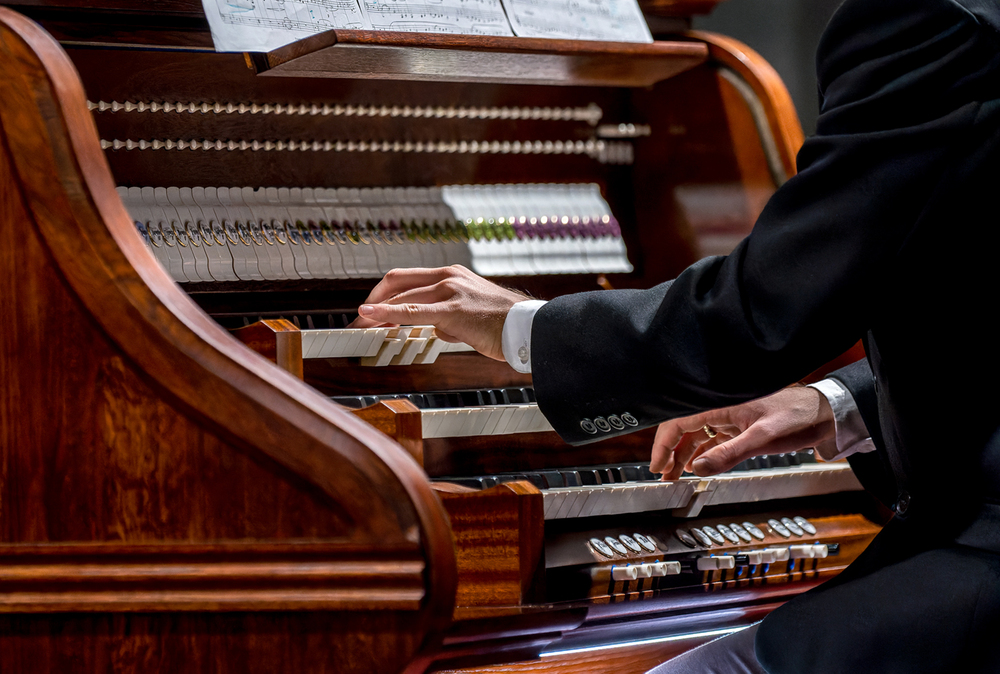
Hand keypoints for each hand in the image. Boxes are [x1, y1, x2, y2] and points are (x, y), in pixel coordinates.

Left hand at [351, 265, 528, 361]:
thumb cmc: (505, 324)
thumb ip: (450, 317)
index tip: (370, 311)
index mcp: (453, 274)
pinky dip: (386, 314)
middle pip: (397, 283)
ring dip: (375, 312)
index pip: (407, 278)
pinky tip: (369, 317)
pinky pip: (412, 312)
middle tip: (357, 322)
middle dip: (373, 302)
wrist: (529, 327)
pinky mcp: (453, 309)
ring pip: (402, 297)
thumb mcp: (472, 314)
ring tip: (358, 327)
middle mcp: (449, 276)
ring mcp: (450, 290)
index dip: (384, 294)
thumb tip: (436, 328)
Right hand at [650, 386, 836, 479]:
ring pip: (697, 437)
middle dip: (670, 453)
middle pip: (684, 430)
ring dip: (684, 456)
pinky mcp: (740, 428)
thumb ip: (728, 454)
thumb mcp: (762, 438)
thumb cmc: (797, 417)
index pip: (678, 422)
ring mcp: (730, 420)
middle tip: (662, 475)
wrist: (824, 414)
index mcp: (720, 406)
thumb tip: (697, 469)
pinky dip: (702, 454)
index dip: (663, 444)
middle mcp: (721, 411)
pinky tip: (697, 467)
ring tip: (673, 475)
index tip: (656, 465)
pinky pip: (713, 441)